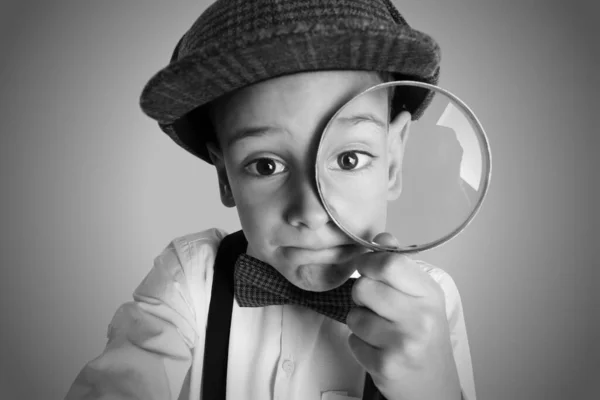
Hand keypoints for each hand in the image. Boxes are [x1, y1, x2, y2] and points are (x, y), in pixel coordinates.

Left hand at [344, 233, 460, 399]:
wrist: (434, 383)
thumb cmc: (424, 334)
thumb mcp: (421, 296)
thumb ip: (399, 265)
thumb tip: (382, 235)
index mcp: (429, 294)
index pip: (389, 263)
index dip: (368, 263)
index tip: (367, 269)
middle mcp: (420, 318)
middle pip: (364, 288)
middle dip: (361, 295)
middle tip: (375, 305)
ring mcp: (403, 344)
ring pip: (354, 316)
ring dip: (359, 321)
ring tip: (379, 329)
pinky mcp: (386, 366)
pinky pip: (352, 341)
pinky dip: (359, 344)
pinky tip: (378, 348)